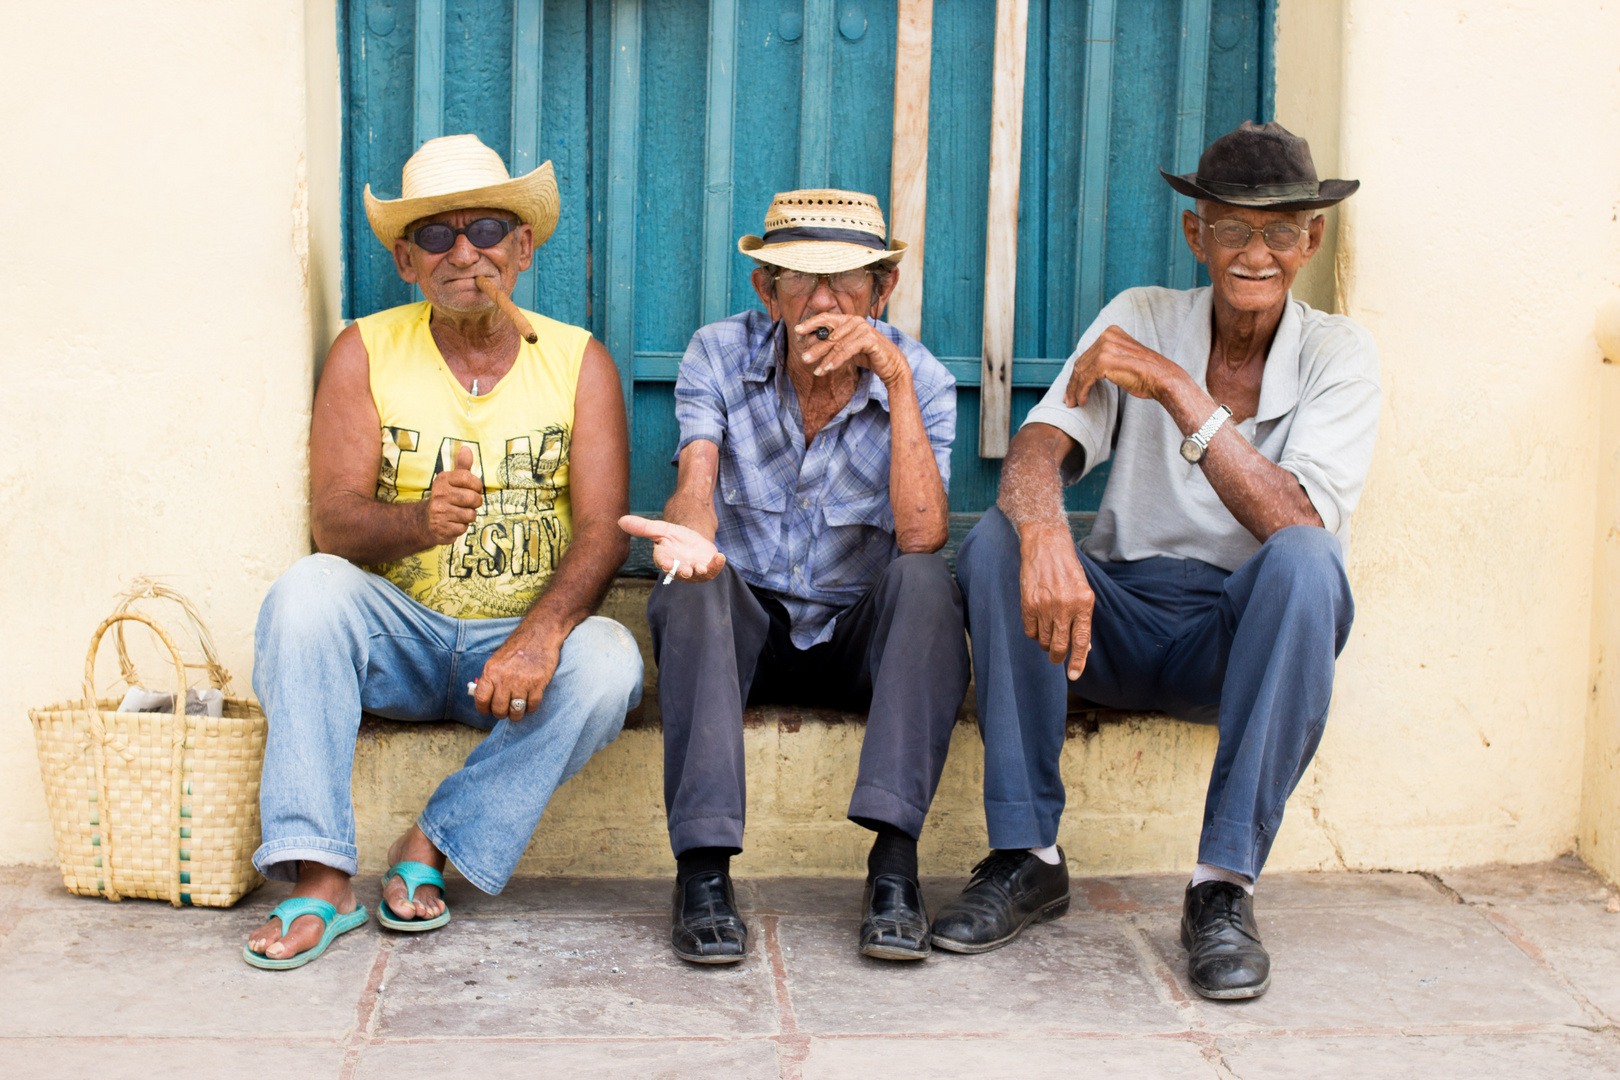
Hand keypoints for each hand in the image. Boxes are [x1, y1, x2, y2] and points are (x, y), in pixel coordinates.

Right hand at [423, 445, 482, 543]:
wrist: (427, 521)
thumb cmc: (447, 497)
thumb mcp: (453, 479)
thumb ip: (462, 466)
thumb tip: (466, 448)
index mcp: (442, 479)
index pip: (468, 478)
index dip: (477, 485)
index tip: (473, 489)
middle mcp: (439, 494)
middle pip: (473, 498)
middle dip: (476, 502)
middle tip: (469, 503)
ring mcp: (439, 512)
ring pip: (470, 515)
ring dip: (470, 516)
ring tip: (460, 513)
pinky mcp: (441, 528)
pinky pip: (463, 528)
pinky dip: (462, 527)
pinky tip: (453, 523)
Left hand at [474, 629, 559, 720]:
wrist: (540, 634)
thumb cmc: (517, 648)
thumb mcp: (496, 660)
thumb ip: (490, 679)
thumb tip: (485, 699)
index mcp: (491, 671)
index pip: (481, 699)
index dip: (483, 709)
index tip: (487, 710)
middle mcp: (505, 678)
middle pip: (499, 709)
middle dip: (501, 714)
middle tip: (505, 711)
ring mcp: (522, 682)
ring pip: (516, 711)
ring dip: (516, 715)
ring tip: (517, 710)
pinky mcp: (538, 684)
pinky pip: (532, 706)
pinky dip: (530, 708)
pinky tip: (529, 702)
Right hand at [617, 515, 726, 581]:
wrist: (691, 540)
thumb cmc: (673, 537)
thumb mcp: (659, 529)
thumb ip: (642, 527)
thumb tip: (621, 520)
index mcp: (665, 559)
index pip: (663, 562)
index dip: (665, 563)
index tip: (667, 563)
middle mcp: (679, 568)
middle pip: (680, 572)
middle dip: (683, 572)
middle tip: (686, 571)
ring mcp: (694, 570)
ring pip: (697, 574)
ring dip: (701, 572)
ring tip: (703, 567)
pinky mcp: (708, 568)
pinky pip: (713, 570)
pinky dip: (717, 564)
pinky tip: (721, 556)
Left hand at [794, 313, 909, 384]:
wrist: (890, 364)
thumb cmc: (867, 355)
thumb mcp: (846, 348)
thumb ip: (832, 343)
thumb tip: (811, 342)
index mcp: (848, 319)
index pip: (825, 318)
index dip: (810, 324)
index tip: (796, 331)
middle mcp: (855, 321)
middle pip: (829, 334)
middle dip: (816, 348)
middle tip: (804, 359)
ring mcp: (863, 329)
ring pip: (837, 344)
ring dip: (825, 359)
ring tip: (817, 371)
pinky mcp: (869, 339)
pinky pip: (848, 350)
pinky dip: (837, 360)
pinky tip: (828, 369)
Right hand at [1018, 524, 1093, 680]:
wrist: (1046, 545)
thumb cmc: (1068, 570)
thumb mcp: (1084, 592)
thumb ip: (1083, 620)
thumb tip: (1084, 648)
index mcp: (1084, 604)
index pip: (1081, 642)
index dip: (1078, 662)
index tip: (1074, 676)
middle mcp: (1065, 607)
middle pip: (1060, 646)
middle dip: (1057, 656)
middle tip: (1056, 656)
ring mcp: (1045, 606)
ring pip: (1043, 641)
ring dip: (1046, 642)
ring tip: (1048, 628)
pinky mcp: (1028, 604)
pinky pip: (1030, 631)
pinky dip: (1034, 633)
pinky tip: (1038, 621)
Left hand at [1063, 326, 1177, 408]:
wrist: (1163, 379)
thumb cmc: (1146, 374)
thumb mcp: (1124, 359)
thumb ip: (1108, 358)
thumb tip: (1089, 371)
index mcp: (1111, 332)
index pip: (1088, 354)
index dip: (1077, 373)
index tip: (1072, 387)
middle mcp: (1107, 336)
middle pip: (1081, 362)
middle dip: (1073, 383)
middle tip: (1068, 398)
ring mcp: (1105, 348)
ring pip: (1080, 372)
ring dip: (1074, 390)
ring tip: (1073, 402)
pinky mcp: (1103, 362)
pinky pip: (1085, 380)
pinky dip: (1081, 392)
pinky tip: (1082, 401)